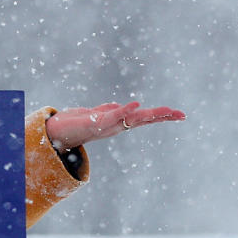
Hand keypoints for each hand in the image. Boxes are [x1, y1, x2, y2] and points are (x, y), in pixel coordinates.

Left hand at [44, 101, 184, 150]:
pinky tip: (136, 104)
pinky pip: (113, 115)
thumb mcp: (98, 114)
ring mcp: (108, 125)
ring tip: (166, 110)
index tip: (180, 114)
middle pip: (144, 120)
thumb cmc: (77, 123)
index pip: (144, 118)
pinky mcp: (96, 122)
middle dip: (163, 116)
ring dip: (150, 114)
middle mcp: (116, 126)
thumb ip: (111, 111)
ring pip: (133, 119)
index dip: (162, 116)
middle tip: (182, 115)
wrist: (56, 132)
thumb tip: (123, 107)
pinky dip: (125, 110)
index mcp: (119, 123)